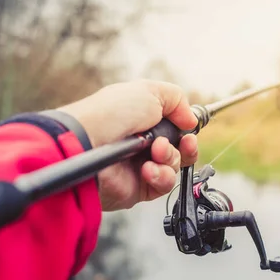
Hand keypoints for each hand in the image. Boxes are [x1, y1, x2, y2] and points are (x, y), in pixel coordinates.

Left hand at [57, 80, 198, 210]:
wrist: (89, 144)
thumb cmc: (112, 114)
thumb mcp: (149, 91)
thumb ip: (177, 100)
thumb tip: (191, 120)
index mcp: (143, 119)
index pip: (174, 126)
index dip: (186, 128)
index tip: (190, 127)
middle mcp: (142, 142)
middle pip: (180, 148)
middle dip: (186, 145)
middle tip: (184, 141)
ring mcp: (140, 165)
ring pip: (174, 166)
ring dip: (170, 157)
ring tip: (155, 151)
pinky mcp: (139, 188)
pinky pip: (164, 184)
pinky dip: (161, 175)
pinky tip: (146, 170)